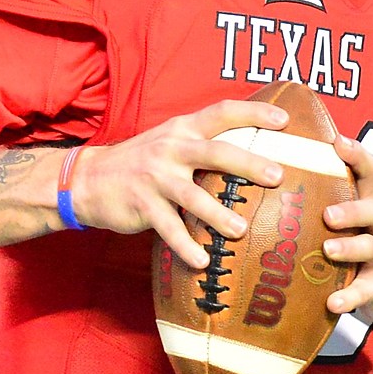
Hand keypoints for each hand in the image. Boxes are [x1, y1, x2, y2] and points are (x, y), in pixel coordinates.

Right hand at [67, 99, 288, 268]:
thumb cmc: (142, 162)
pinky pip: (168, 228)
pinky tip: (201, 260)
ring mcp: (155, 177)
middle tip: (278, 176)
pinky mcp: (141, 205)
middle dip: (249, 164)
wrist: (87, 179)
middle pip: (216, 152)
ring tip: (240, 230)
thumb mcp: (170, 142)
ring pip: (193, 195)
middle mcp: (171, 149)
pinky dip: (185, 245)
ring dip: (218, 214)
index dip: (253, 113)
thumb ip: (204, 145)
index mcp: (183, 129)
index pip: (222, 113)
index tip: (284, 119)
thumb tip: (255, 155)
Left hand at [320, 132, 372, 326]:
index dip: (357, 155)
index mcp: (371, 205)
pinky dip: (349, 297)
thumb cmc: (368, 249)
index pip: (370, 172)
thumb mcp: (358, 223)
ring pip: (370, 247)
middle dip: (351, 209)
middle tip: (326, 214)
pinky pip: (367, 290)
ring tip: (329, 250)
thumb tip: (276, 175)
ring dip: (349, 248)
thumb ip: (330, 202)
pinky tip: (332, 303)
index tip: (337, 141)